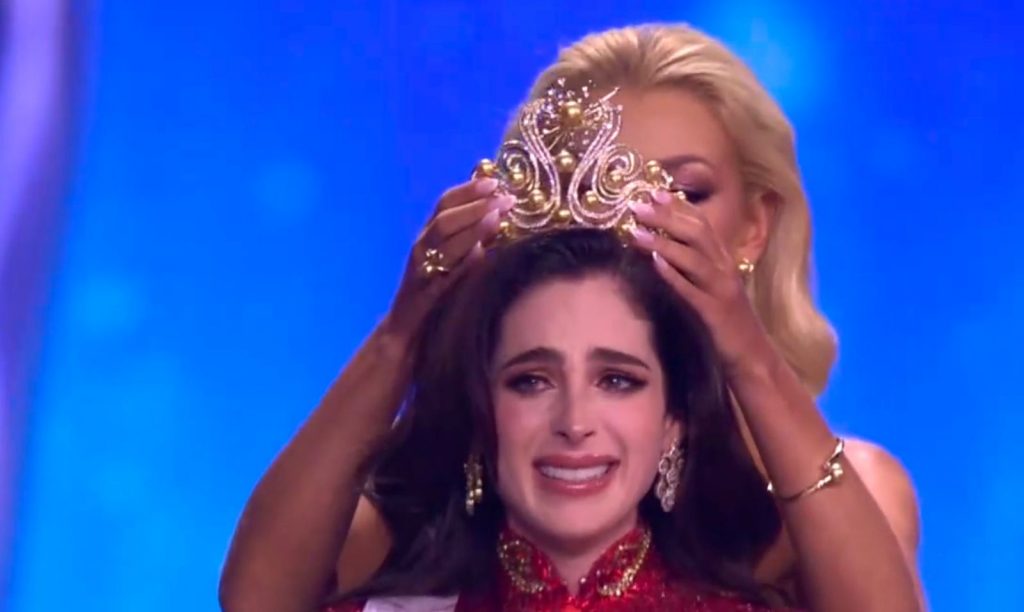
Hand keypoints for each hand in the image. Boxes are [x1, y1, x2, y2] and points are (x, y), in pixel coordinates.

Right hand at [382, 177, 513, 343]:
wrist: (406, 329)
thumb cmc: (436, 293)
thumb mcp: (454, 260)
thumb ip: (472, 239)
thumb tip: (499, 217)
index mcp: (429, 235)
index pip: (445, 203)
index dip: (468, 190)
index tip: (494, 182)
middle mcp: (422, 246)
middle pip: (444, 217)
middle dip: (475, 204)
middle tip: (504, 198)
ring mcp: (421, 268)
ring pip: (442, 240)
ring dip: (471, 227)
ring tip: (497, 217)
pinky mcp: (424, 291)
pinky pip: (443, 273)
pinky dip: (462, 261)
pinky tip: (480, 254)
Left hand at [627, 190, 771, 375]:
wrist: (751, 356)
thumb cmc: (725, 322)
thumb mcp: (711, 288)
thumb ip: (693, 268)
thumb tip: (662, 251)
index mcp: (723, 261)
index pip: (702, 224)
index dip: (678, 206)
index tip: (653, 191)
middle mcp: (724, 269)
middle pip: (697, 233)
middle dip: (666, 216)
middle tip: (637, 204)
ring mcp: (720, 289)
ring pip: (693, 258)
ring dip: (663, 242)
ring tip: (636, 230)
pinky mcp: (714, 312)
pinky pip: (691, 290)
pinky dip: (673, 275)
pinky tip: (654, 263)